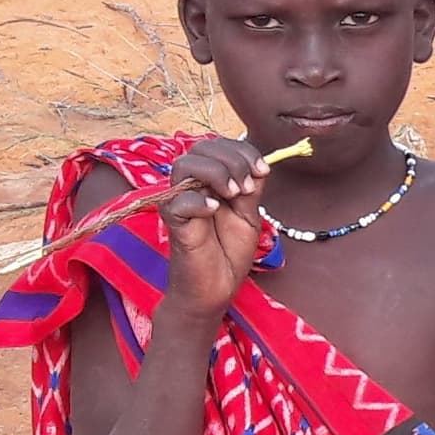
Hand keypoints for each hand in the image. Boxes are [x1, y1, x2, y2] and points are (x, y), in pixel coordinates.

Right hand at [159, 135, 266, 316]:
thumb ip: (251, 188)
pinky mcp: (171, 221)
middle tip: (247, 188)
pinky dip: (199, 200)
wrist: (216, 289)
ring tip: (234, 195)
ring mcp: (179, 201)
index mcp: (209, 179)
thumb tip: (259, 164)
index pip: (218, 146)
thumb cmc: (228, 252)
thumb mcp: (249, 215)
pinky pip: (177, 200)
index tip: (262, 171)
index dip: (242, 151)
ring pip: (184, 165)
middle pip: (201, 148)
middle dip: (231, 160)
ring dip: (216, 173)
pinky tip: (214, 210)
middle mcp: (191, 185)